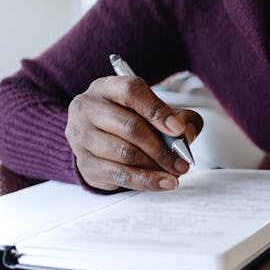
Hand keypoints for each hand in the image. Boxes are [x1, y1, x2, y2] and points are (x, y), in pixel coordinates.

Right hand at [65, 76, 202, 191]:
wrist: (100, 140)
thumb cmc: (132, 120)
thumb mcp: (156, 111)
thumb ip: (179, 117)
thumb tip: (187, 131)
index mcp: (108, 87)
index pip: (132, 92)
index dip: (158, 111)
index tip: (179, 129)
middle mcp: (88, 108)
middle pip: (130, 127)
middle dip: (162, 148)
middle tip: (182, 161)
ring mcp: (82, 136)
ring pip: (124, 153)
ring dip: (156, 166)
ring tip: (175, 172)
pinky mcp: (84, 163)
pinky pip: (119, 175)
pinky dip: (146, 180)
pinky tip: (164, 182)